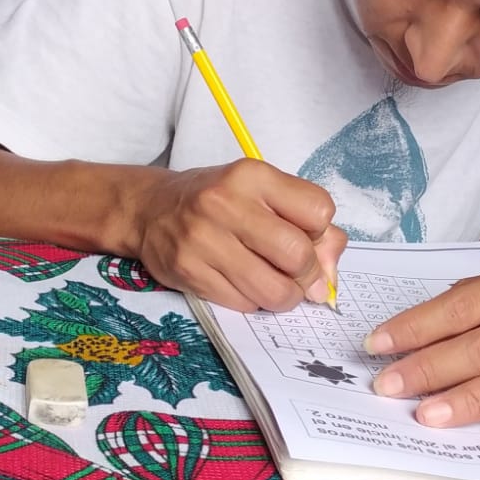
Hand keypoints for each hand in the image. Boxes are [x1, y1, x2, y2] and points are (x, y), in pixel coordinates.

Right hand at [135, 160, 346, 311]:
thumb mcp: (263, 193)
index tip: (309, 237)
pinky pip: (244, 303)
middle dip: (309, 275)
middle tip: (300, 276)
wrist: (150, 209)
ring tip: (278, 286)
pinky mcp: (189, 271)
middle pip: (297, 255)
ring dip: (286, 296)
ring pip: (274, 290)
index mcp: (253, 176)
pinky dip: (254, 301)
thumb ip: (307, 224)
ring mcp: (204, 239)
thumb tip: (329, 276)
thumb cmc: (217, 200)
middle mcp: (226, 203)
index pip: (318, 211)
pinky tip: (245, 285)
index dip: (322, 232)